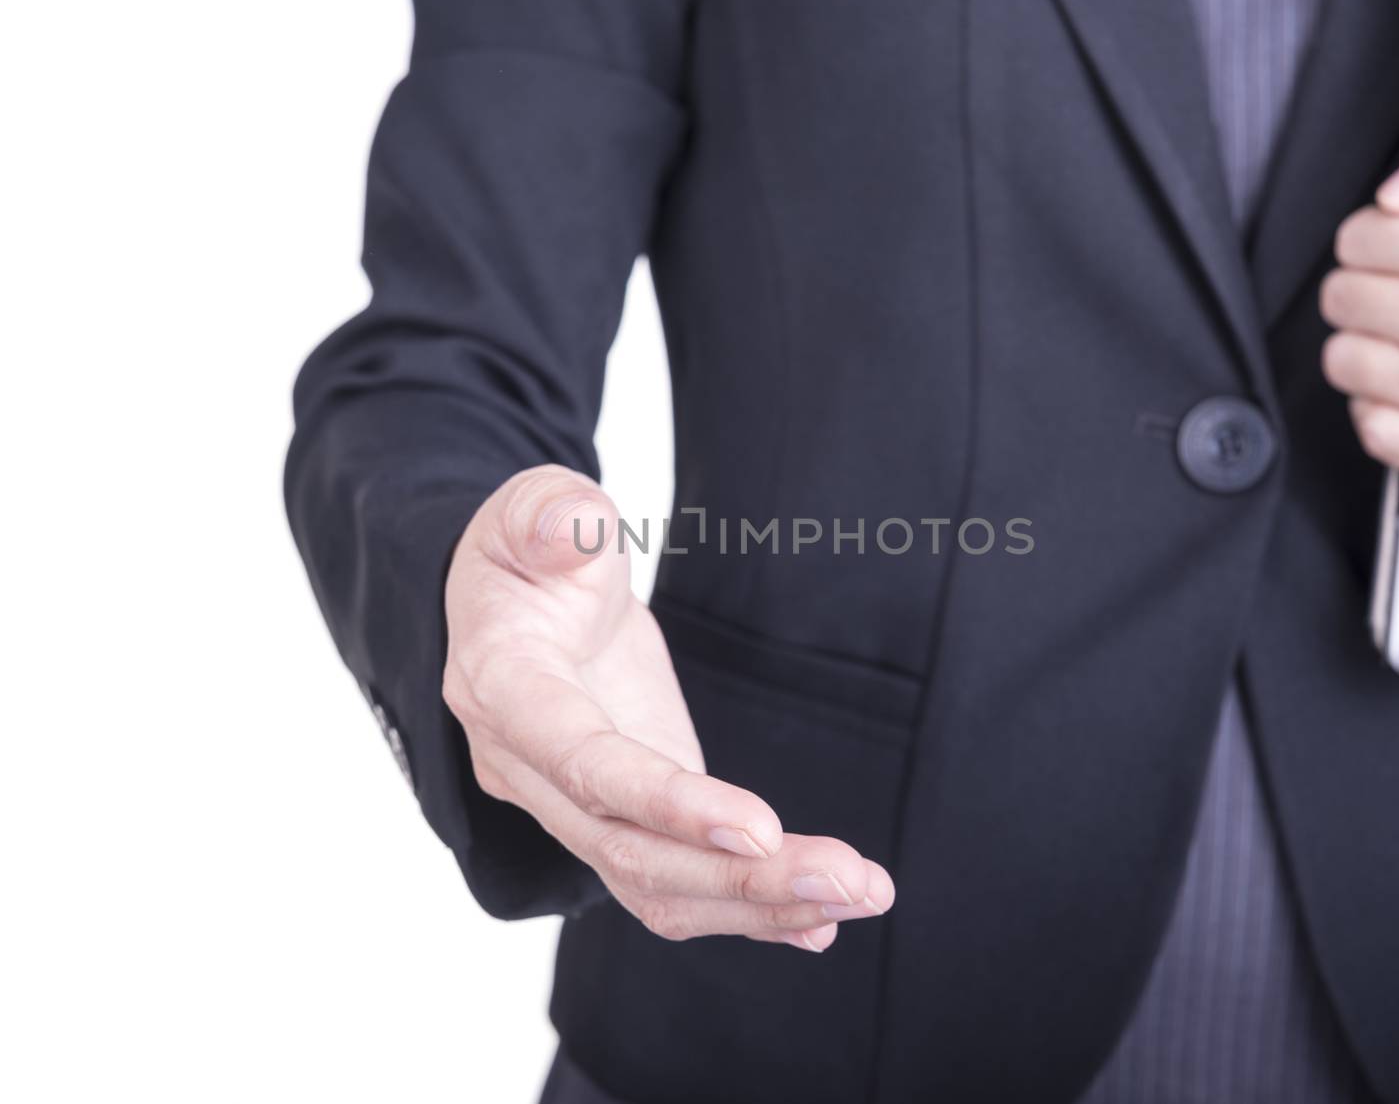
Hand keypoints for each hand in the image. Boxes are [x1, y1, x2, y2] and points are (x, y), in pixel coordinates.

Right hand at [442, 466, 892, 950]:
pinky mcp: (623, 817)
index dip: (668, 803)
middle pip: (631, 850)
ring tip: (863, 895)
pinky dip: (746, 908)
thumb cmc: (530, 549)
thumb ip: (552, 515)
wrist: (521, 599)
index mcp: (504, 688)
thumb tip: (574, 525)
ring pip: (657, 885)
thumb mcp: (533, 509)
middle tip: (853, 879)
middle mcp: (528, 769)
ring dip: (761, 902)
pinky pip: (675, 882)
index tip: (760, 828)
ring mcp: (574, 805)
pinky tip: (819, 920)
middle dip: (744, 877)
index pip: (584, 765)